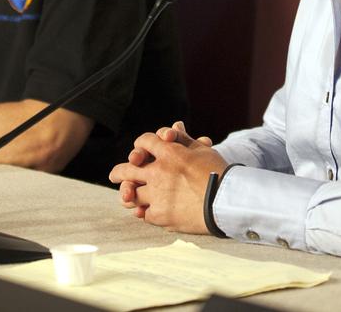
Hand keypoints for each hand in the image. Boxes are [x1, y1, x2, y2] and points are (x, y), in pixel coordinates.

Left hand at [109, 120, 224, 232]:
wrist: (227, 203)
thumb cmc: (219, 173)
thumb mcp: (203, 150)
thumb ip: (184, 139)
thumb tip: (175, 125)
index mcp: (169, 153)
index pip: (145, 142)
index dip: (141, 144)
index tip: (138, 150)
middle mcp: (158, 172)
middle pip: (127, 169)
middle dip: (119, 172)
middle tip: (114, 175)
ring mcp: (157, 195)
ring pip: (133, 194)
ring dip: (129, 194)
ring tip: (126, 197)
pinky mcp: (160, 215)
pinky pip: (144, 213)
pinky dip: (144, 212)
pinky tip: (144, 212)